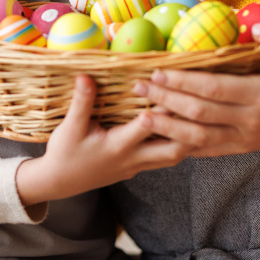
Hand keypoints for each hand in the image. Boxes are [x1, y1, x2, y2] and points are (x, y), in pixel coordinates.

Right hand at [15, 75, 190, 205]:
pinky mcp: (136, 168)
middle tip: (201, 107)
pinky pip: (163, 158)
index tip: (172, 89)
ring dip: (187, 138)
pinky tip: (182, 131)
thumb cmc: (64, 153)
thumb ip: (82, 102)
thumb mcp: (69, 127)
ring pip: (173, 157)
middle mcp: (133, 158)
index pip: (148, 127)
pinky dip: (176, 145)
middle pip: (173, 149)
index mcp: (118, 146)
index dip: (161, 108)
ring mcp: (136, 166)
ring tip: (199, 118)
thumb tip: (85, 76)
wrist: (59, 183)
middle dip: (189, 130)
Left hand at [131, 20, 259, 157]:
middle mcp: (250, 120)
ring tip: (141, 114)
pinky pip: (205, 150)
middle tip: (138, 87)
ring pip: (198, 137)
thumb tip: (256, 28)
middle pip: (199, 113)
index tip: (158, 71)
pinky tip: (160, 136)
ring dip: (167, 126)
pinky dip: (181, 144)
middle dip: (166, 100)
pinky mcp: (240, 148)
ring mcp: (244, 138)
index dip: (183, 81)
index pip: (215, 89)